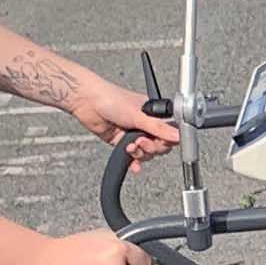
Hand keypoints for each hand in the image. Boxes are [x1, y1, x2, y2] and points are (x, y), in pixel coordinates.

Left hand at [61, 70, 177, 159]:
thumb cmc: (111, 99)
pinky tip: (133, 165)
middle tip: (141, 142)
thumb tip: (178, 135)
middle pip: (159, 145)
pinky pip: (132, 157)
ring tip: (130, 146)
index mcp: (153, 114)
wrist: (87, 102)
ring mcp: (133, 134)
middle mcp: (145, 124)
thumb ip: (159, 128)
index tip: (161, 142)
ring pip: (146, 152)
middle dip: (151, 147)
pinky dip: (133, 162)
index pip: (169, 132)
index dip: (167, 140)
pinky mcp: (122, 142)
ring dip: (140, 153)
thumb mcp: (139, 115)